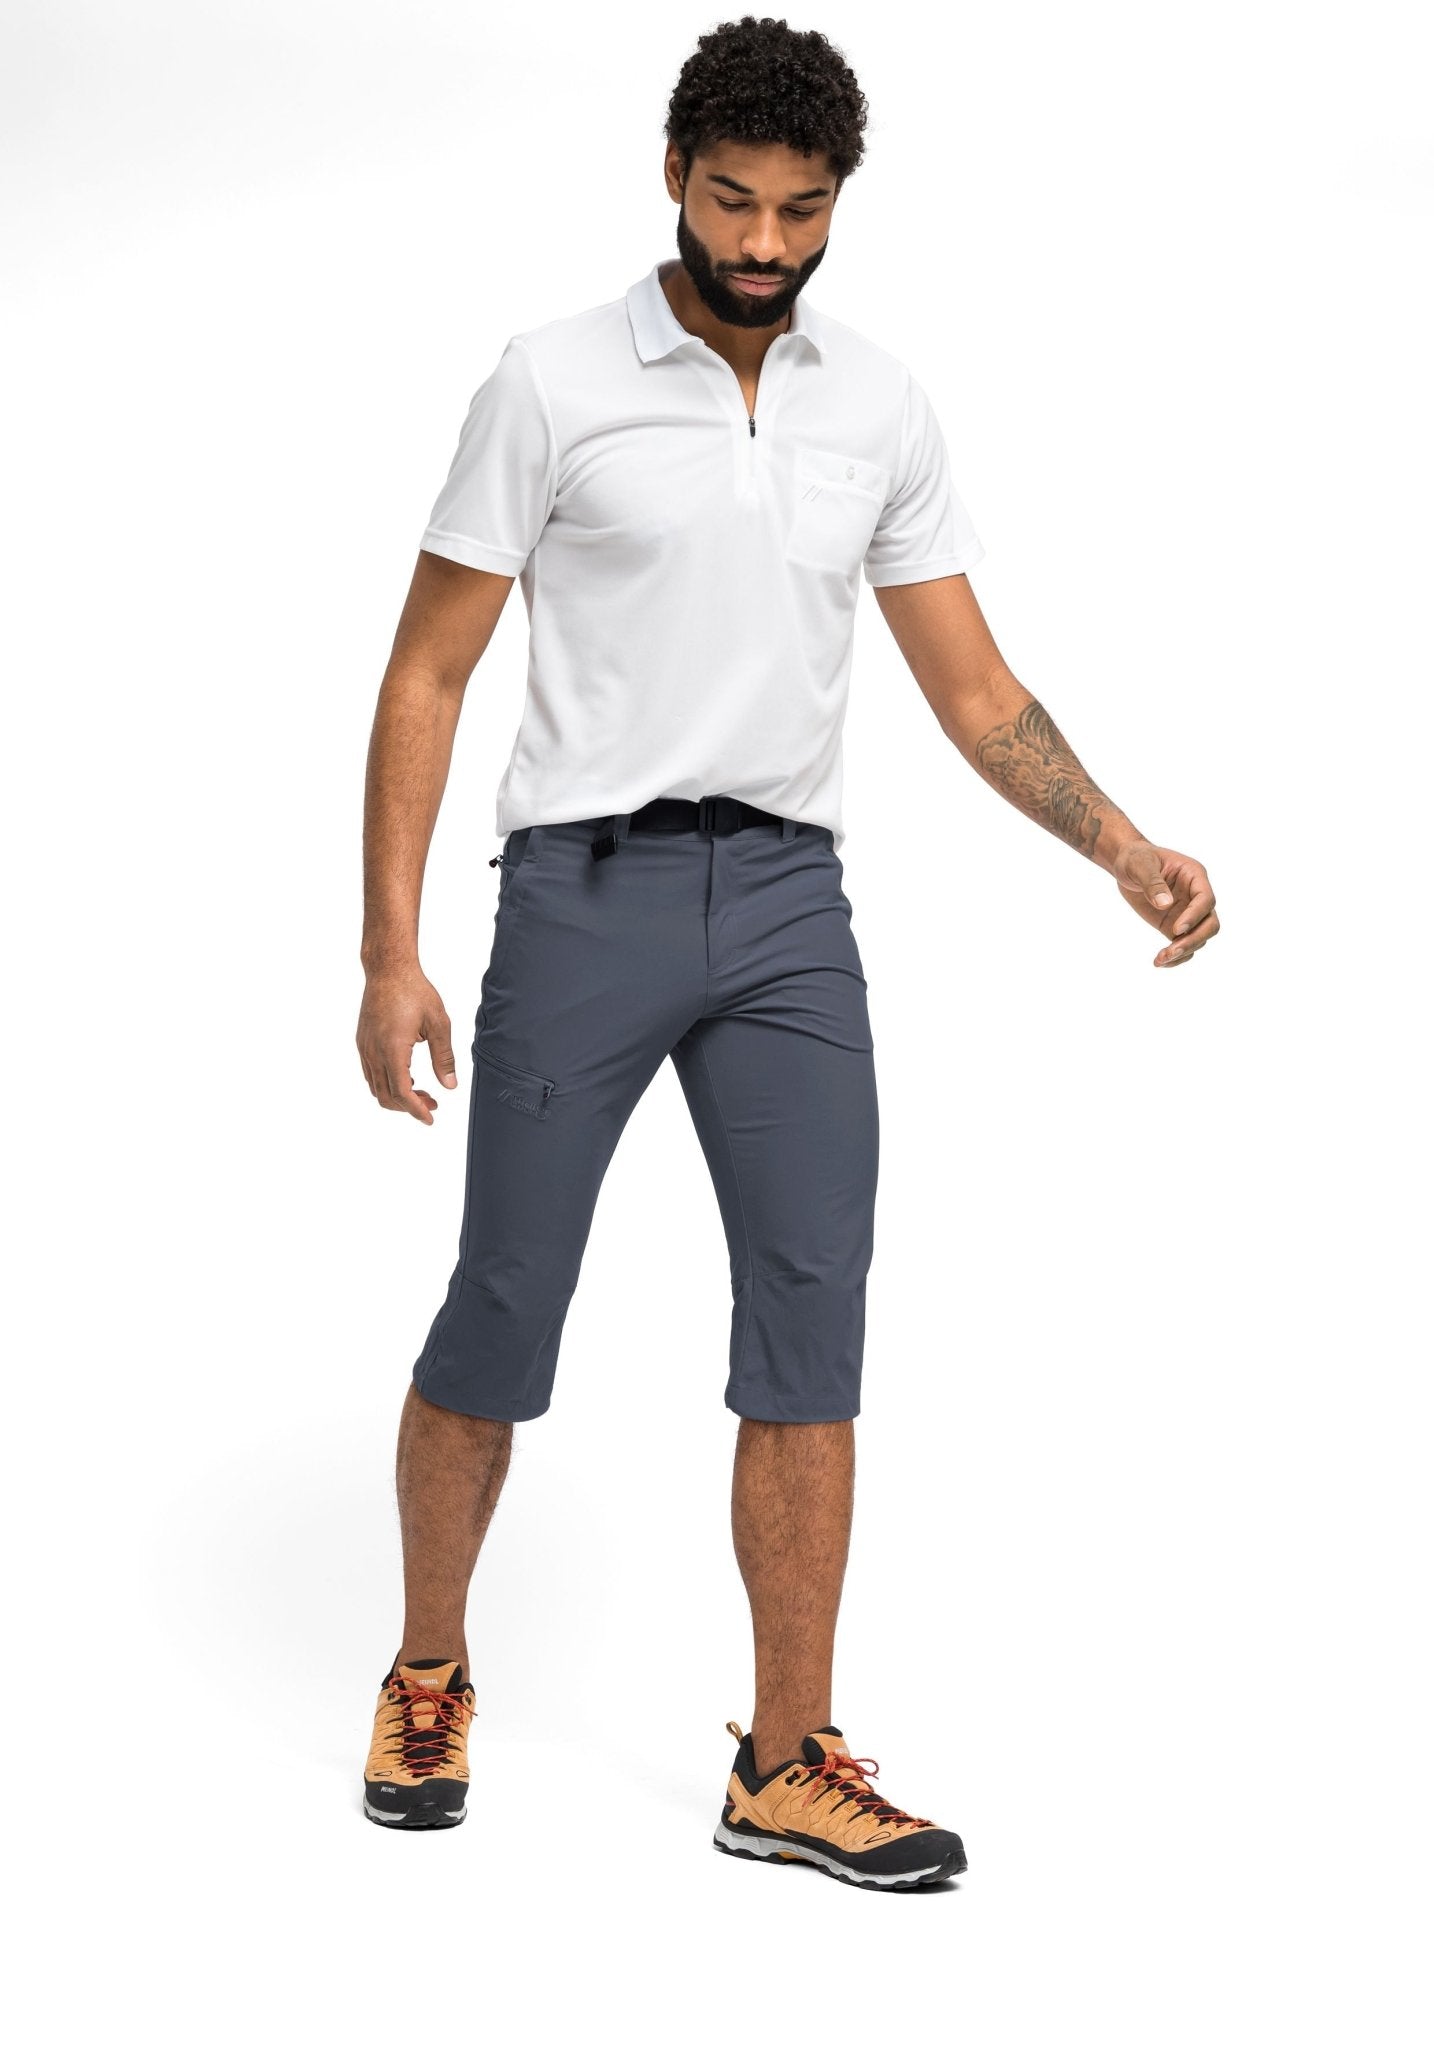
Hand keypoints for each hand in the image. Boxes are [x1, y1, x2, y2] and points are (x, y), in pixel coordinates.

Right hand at [356, 965, 457, 1121]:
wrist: (388, 970)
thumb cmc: (415, 992)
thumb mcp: (438, 1024)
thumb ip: (444, 1057)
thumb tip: (450, 1086)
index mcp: (393, 1049)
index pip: (402, 1093)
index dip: (416, 1110)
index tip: (430, 1118)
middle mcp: (374, 1052)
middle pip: (386, 1096)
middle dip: (409, 1107)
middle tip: (433, 1104)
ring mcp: (365, 1048)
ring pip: (376, 1087)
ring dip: (397, 1097)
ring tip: (422, 1093)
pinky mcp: (362, 1043)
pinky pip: (370, 1074)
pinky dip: (387, 1084)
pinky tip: (407, 1077)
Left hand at [1112, 841, 1219, 967]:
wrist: (1126, 865)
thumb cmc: (1136, 858)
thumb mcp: (1140, 865)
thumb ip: (1153, 882)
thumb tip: (1165, 904)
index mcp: (1194, 876)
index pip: (1206, 899)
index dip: (1195, 915)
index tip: (1176, 929)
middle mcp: (1196, 896)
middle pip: (1210, 923)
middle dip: (1194, 939)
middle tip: (1171, 950)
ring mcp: (1187, 913)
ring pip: (1199, 938)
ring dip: (1184, 952)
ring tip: (1160, 959)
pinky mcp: (1175, 926)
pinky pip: (1184, 945)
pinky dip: (1176, 957)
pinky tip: (1160, 962)